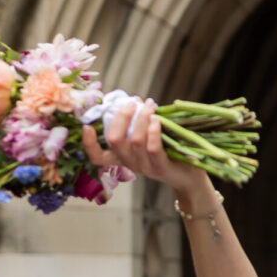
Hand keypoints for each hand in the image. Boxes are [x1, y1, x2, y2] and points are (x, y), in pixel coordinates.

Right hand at [82, 95, 204, 200]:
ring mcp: (144, 167)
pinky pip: (152, 148)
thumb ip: (137, 121)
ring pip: (135, 140)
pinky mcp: (160, 167)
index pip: (97, 157)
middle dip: (122, 116)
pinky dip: (153, 130)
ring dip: (142, 118)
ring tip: (150, 105)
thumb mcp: (147, 136)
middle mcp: (129, 163)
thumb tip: (134, 99)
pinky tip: (156, 119)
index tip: (87, 127)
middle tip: (133, 103)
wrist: (189, 176)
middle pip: (115, 139)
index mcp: (122, 156)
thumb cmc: (167, 150)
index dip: (88, 144)